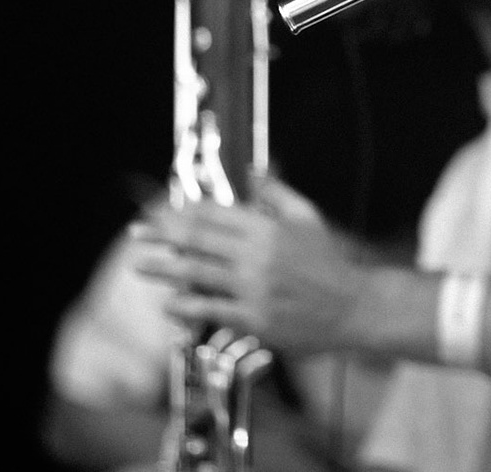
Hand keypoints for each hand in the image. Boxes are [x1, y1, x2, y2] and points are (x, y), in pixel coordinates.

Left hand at [134, 179, 375, 356]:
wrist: (353, 306)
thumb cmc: (329, 261)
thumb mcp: (308, 217)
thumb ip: (277, 193)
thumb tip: (254, 170)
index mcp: (268, 227)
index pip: (214, 213)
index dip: (182, 210)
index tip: (160, 211)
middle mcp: (256, 255)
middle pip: (197, 240)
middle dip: (162, 234)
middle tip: (137, 232)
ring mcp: (253, 289)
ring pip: (197, 274)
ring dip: (164, 269)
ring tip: (140, 265)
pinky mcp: (254, 319)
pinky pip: (210, 310)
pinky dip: (186, 306)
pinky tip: (168, 303)